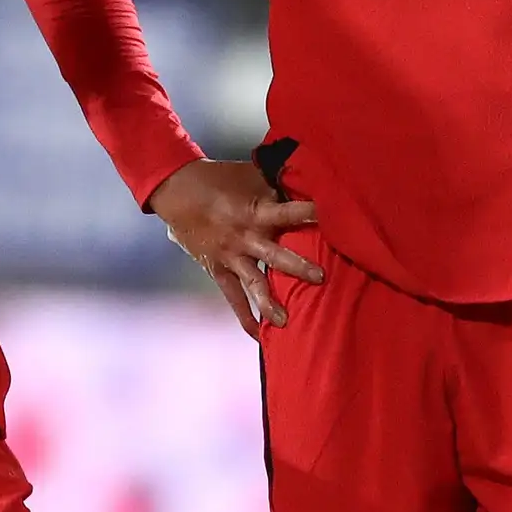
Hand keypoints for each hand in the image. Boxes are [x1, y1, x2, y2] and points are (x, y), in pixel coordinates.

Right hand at [148, 158, 323, 337]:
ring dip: (270, 302)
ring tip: (287, 321)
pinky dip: (244, 317)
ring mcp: (231, 257)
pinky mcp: (219, 270)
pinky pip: (233, 298)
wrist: (178, 191)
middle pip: (275, 255)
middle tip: (320, 277)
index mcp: (256, 211)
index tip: (334, 219)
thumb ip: (278, 185)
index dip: (309, 213)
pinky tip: (259, 336)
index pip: (288, 212)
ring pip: (254, 283)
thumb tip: (310, 184)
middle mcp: (245, 237)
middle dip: (297, 267)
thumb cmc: (220, 179)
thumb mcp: (251, 176)